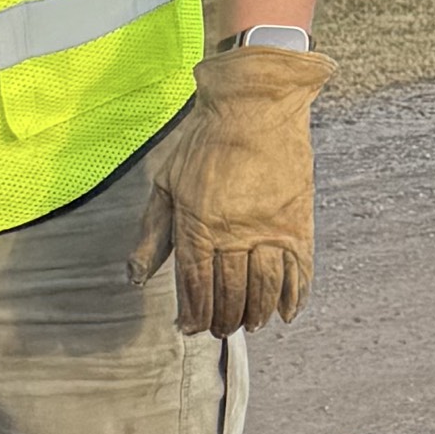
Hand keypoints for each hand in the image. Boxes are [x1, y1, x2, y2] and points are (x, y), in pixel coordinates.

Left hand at [131, 39, 331, 337]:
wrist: (256, 104)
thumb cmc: (203, 142)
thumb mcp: (165, 184)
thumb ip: (152, 234)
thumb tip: (134, 278)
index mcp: (198, 225)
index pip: (195, 286)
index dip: (193, 314)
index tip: (189, 327)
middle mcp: (235, 233)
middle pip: (229, 294)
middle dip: (222, 319)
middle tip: (218, 329)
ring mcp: (270, 229)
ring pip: (264, 289)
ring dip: (255, 314)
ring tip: (247, 324)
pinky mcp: (299, 221)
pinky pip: (299, 270)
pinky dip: (294, 296)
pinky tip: (286, 313)